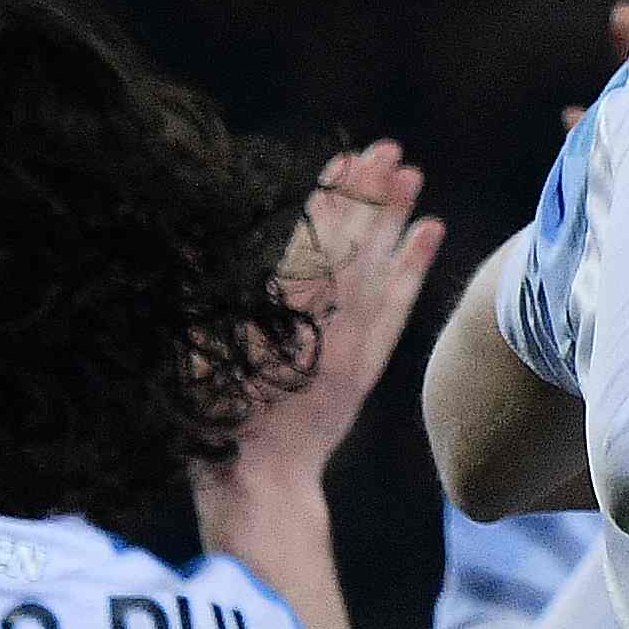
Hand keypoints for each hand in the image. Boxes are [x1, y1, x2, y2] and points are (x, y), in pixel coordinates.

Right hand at [224, 143, 445, 486]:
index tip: (346, 157)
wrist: (260, 478)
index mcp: (274, 309)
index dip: (330, 195)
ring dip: (396, 218)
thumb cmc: (214, 413)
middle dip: (369, 194)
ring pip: (378, 267)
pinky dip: (415, 268)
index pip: (309, 236)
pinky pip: (399, 307)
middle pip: (350, 242)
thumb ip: (204, 288)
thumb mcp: (196, 346)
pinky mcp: (369, 364)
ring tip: (413, 175)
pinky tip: (431, 231)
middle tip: (389, 151)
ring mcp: (351, 341)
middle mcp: (320, 318)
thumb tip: (197, 237)